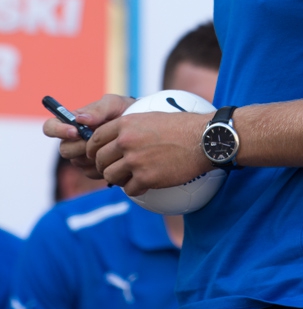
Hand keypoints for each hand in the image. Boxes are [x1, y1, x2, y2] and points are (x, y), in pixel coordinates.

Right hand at [43, 94, 134, 178]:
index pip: (50, 127)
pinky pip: (90, 172)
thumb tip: (80, 119)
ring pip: (77, 162)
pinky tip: (114, 155)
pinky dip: (101, 165)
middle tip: (98, 140)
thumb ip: (98, 110)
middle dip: (81, 146)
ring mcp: (81, 155)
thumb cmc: (123, 111)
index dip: (57, 130)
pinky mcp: (92, 168)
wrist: (140, 128)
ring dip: (92, 155)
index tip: (74, 131)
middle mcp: (73, 140)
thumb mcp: (113, 104)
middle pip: (64, 149)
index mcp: (72, 122)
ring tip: (110, 145)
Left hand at [86, 110, 213, 194]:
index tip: (96, 156)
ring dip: (119, 179)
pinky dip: (135, 189)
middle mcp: (127, 141)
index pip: (95, 139)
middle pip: (100, 160)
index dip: (93, 150)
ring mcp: (135, 160)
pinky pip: (129, 190)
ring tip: (131, 177)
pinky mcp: (146, 178)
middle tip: (115, 169)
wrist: (202, 139)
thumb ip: (129, 128)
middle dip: (105, 166)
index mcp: (126, 124)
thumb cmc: (180, 127)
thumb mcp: (149, 117)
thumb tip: (113, 140)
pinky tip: (145, 184)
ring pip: (110, 176)